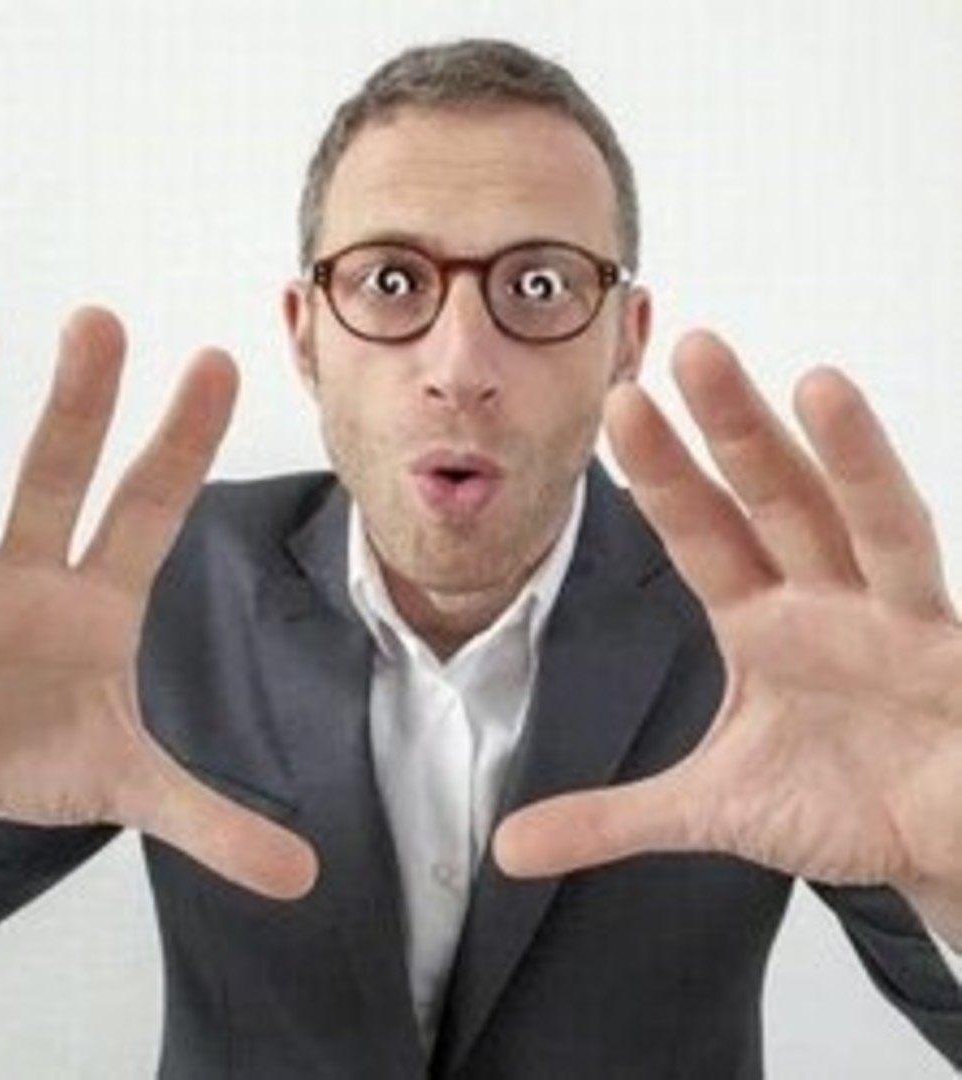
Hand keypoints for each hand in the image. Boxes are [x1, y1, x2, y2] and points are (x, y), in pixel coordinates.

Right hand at [0, 308, 316, 899]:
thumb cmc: (27, 761)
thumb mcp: (127, 790)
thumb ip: (214, 825)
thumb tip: (305, 878)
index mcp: (102, 600)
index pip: (153, 503)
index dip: (184, 438)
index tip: (217, 362)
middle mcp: (33, 572)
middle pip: (64, 474)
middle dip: (84, 404)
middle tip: (103, 322)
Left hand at [495, 331, 961, 943]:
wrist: (926, 844)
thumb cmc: (830, 798)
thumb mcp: (704, 807)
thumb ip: (606, 818)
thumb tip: (505, 847)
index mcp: (760, 621)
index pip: (700, 532)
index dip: (661, 472)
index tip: (619, 404)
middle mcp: (826, 602)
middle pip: (775, 498)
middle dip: (735, 428)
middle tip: (691, 348)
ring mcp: (899, 621)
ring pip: (870, 525)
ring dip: (847, 459)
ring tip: (818, 385)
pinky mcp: (958, 660)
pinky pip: (943, 604)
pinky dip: (930, 583)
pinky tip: (909, 521)